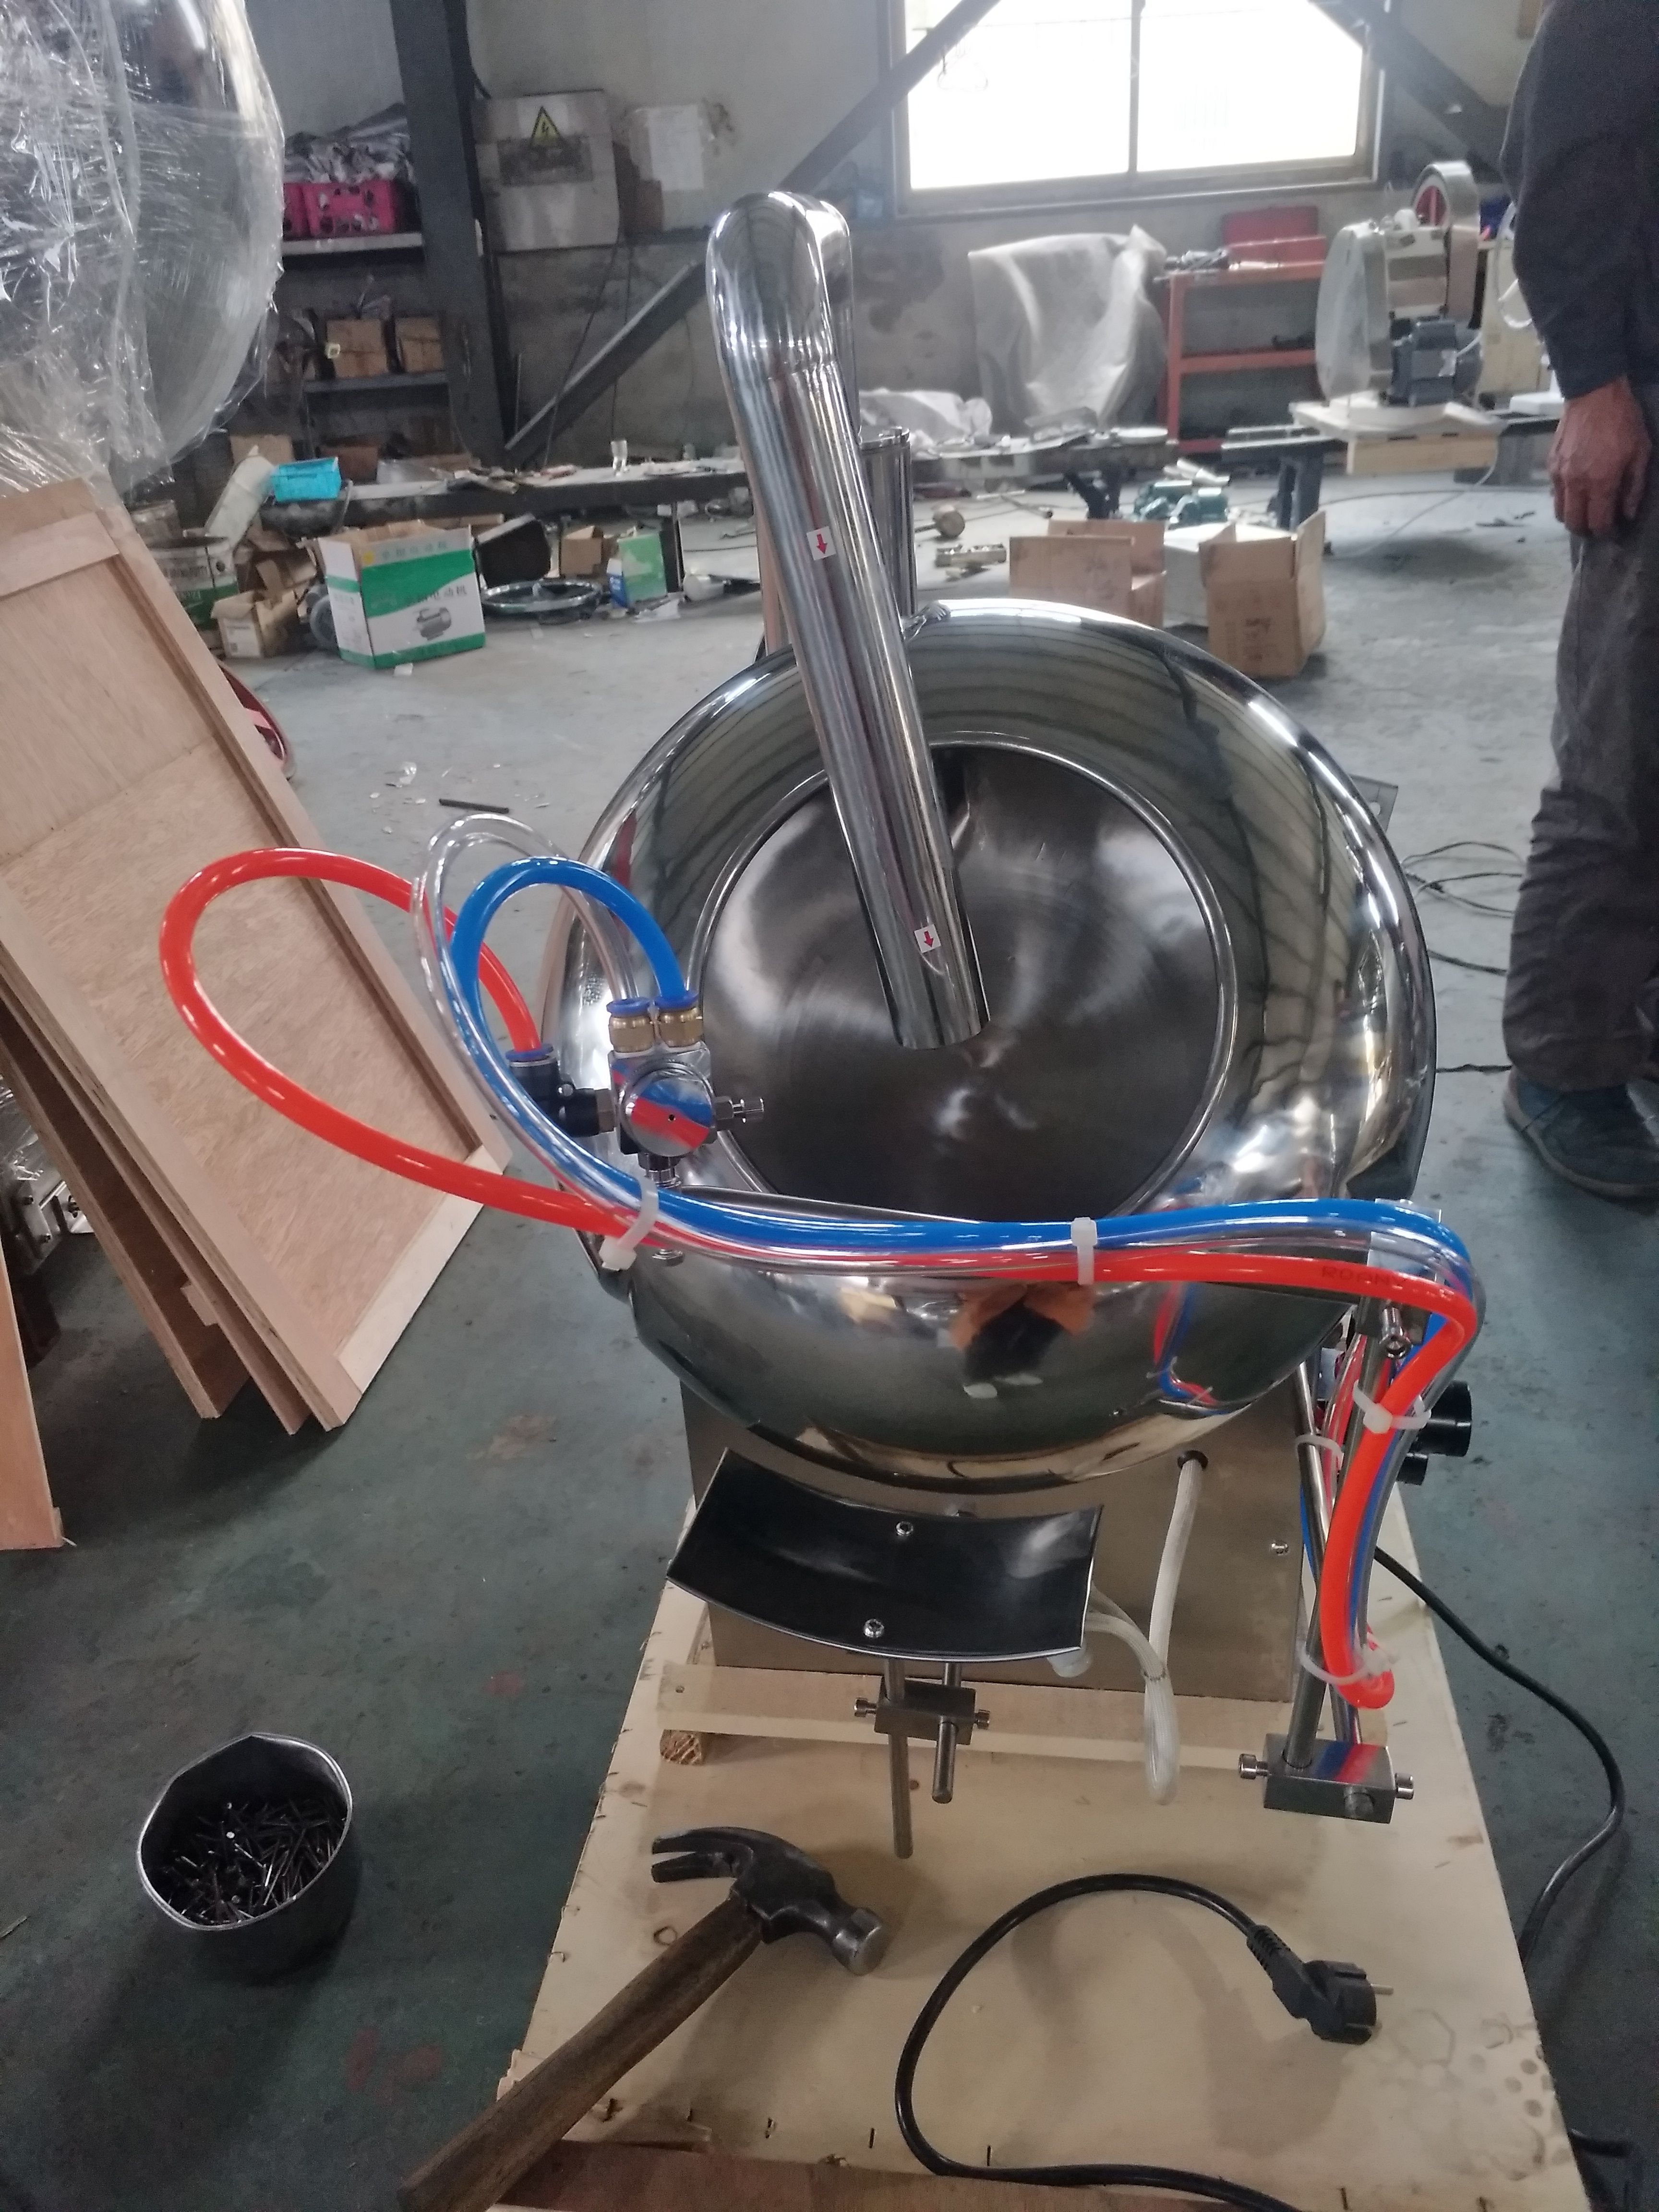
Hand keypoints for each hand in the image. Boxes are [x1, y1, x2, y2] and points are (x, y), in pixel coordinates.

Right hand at [1549, 377, 1651, 535]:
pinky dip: (1565, 498)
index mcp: (1600, 482)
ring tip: (1586, 508)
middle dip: (1587, 529)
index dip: (1606, 531)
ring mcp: (1559, 475)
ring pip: (1560, 512)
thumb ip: (1634, 487)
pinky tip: (1578, 488)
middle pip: (1574, 523)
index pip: (1598, 522)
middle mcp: (1575, 484)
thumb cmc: (1623, 421)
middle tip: (1599, 523)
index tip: (1614, 529)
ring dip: (1573, 516)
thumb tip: (1627, 514)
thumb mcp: (1640, 452)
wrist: (1594, 393)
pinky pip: (1555, 493)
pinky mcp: (1550, 466)